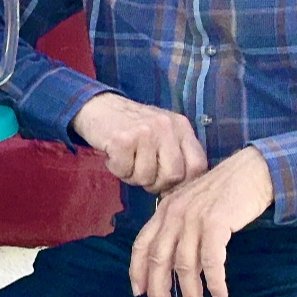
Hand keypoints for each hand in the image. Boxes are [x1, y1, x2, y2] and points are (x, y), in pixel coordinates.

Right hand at [72, 93, 209, 193]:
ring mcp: (145, 132)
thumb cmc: (132, 126)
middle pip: (173, 175)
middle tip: (142, 173)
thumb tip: (181, 191)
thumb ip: (176, 155)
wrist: (99, 106)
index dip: (184, 183)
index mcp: (182, 126)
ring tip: (126, 160)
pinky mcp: (122, 139)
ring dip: (132, 176)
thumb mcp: (163, 134)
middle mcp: (167, 127)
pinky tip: (114, 156)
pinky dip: (117, 169)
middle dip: (156, 183)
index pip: (198, 165)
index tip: (168, 185)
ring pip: (146, 176)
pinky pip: (124, 171)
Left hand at [129, 147, 275, 296]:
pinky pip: (211, 261)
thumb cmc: (225, 192)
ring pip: (185, 266)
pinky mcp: (216, 223)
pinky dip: (215, 283)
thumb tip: (180, 267)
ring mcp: (194, 218)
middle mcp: (174, 214)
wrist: (254, 169)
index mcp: (165, 210)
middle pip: (159, 260)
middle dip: (160, 291)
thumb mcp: (193, 206)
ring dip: (191, 295)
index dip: (138, 272)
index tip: (140, 294)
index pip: (141, 245)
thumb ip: (182, 229)